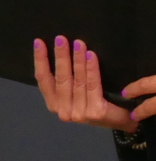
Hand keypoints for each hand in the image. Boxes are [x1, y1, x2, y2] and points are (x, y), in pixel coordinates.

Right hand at [33, 36, 154, 131]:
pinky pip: (92, 85)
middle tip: (61, 39)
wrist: (120, 121)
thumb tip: (60, 54)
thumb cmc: (96, 104)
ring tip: (78, 43)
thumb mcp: (75, 95)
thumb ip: (66, 83)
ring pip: (77, 81)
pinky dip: (91, 69)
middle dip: (60, 56)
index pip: (43, 80)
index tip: (39, 43)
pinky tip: (91, 56)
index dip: (40, 60)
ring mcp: (78, 113)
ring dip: (77, 59)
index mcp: (54, 105)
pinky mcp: (94, 112)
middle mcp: (63, 111)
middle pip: (60, 79)